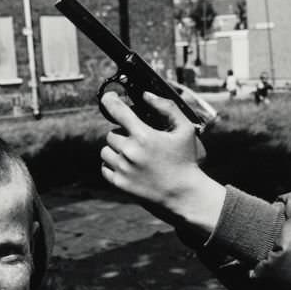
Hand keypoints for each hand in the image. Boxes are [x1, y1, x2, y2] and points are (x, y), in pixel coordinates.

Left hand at [100, 92, 225, 233]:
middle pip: (111, 134)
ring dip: (116, 149)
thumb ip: (167, 107)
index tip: (109, 97)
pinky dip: (112, 164)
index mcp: (144, 136)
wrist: (183, 194)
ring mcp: (122, 169)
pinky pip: (104, 167)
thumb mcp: (184, 129)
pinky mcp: (119, 183)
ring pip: (106, 150)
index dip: (110, 100)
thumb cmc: (185, 160)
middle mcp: (130, 152)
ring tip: (133, 154)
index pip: (117, 110)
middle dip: (123, 134)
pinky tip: (127, 165)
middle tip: (137, 141)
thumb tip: (145, 95)